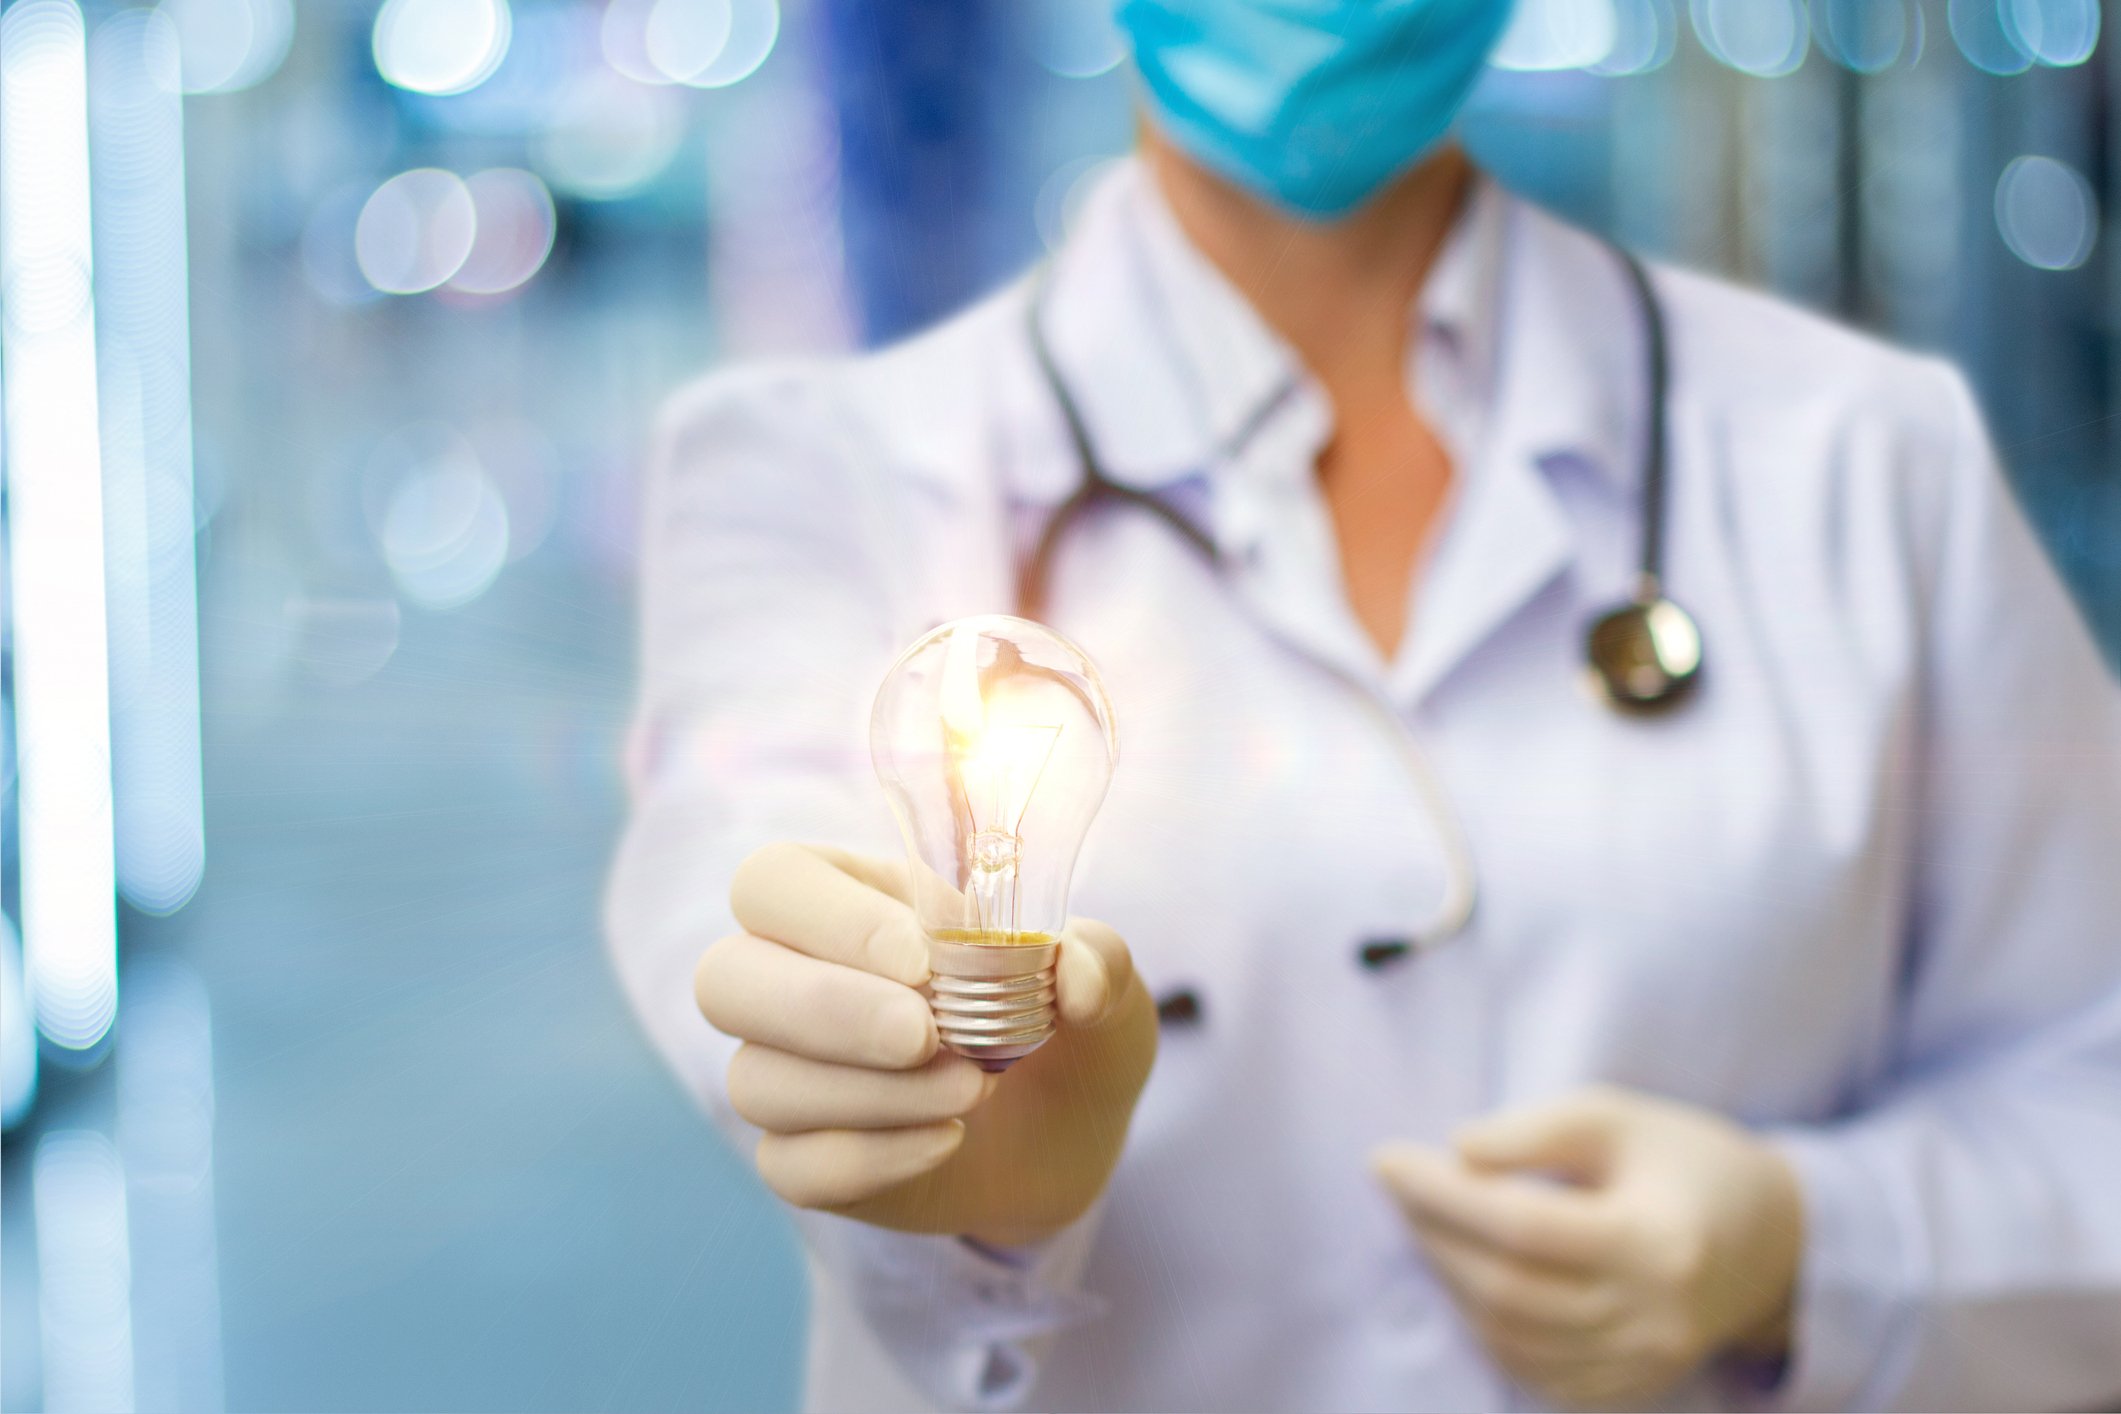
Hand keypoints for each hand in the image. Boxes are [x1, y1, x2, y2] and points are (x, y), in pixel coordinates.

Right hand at [695, 842, 1156, 1244]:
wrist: (1068, 1134)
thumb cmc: (1065, 1026)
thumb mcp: (1106, 985)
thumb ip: (1100, 962)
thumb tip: (1074, 971)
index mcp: (846, 898)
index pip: (774, 882)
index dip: (830, 916)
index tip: (922, 958)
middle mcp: (789, 978)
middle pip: (725, 979)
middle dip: (825, 1009)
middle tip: (925, 1034)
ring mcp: (784, 1072)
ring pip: (757, 1080)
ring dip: (871, 1093)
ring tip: (974, 1091)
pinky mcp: (800, 1158)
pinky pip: (793, 1165)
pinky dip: (874, 1158)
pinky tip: (948, 1140)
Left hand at [1373, 1085, 1801, 1408]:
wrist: (1771, 1245)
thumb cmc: (1685, 1163)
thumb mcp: (1619, 1117)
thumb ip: (1537, 1130)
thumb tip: (1456, 1152)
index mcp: (1657, 1245)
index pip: (1523, 1229)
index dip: (1442, 1195)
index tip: (1386, 1157)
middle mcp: (1651, 1322)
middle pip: (1506, 1290)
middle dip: (1432, 1234)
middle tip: (1396, 1185)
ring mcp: (1640, 1368)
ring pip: (1509, 1338)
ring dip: (1448, 1279)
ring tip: (1424, 1221)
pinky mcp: (1625, 1391)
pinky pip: (1530, 1370)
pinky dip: (1483, 1323)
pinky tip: (1464, 1273)